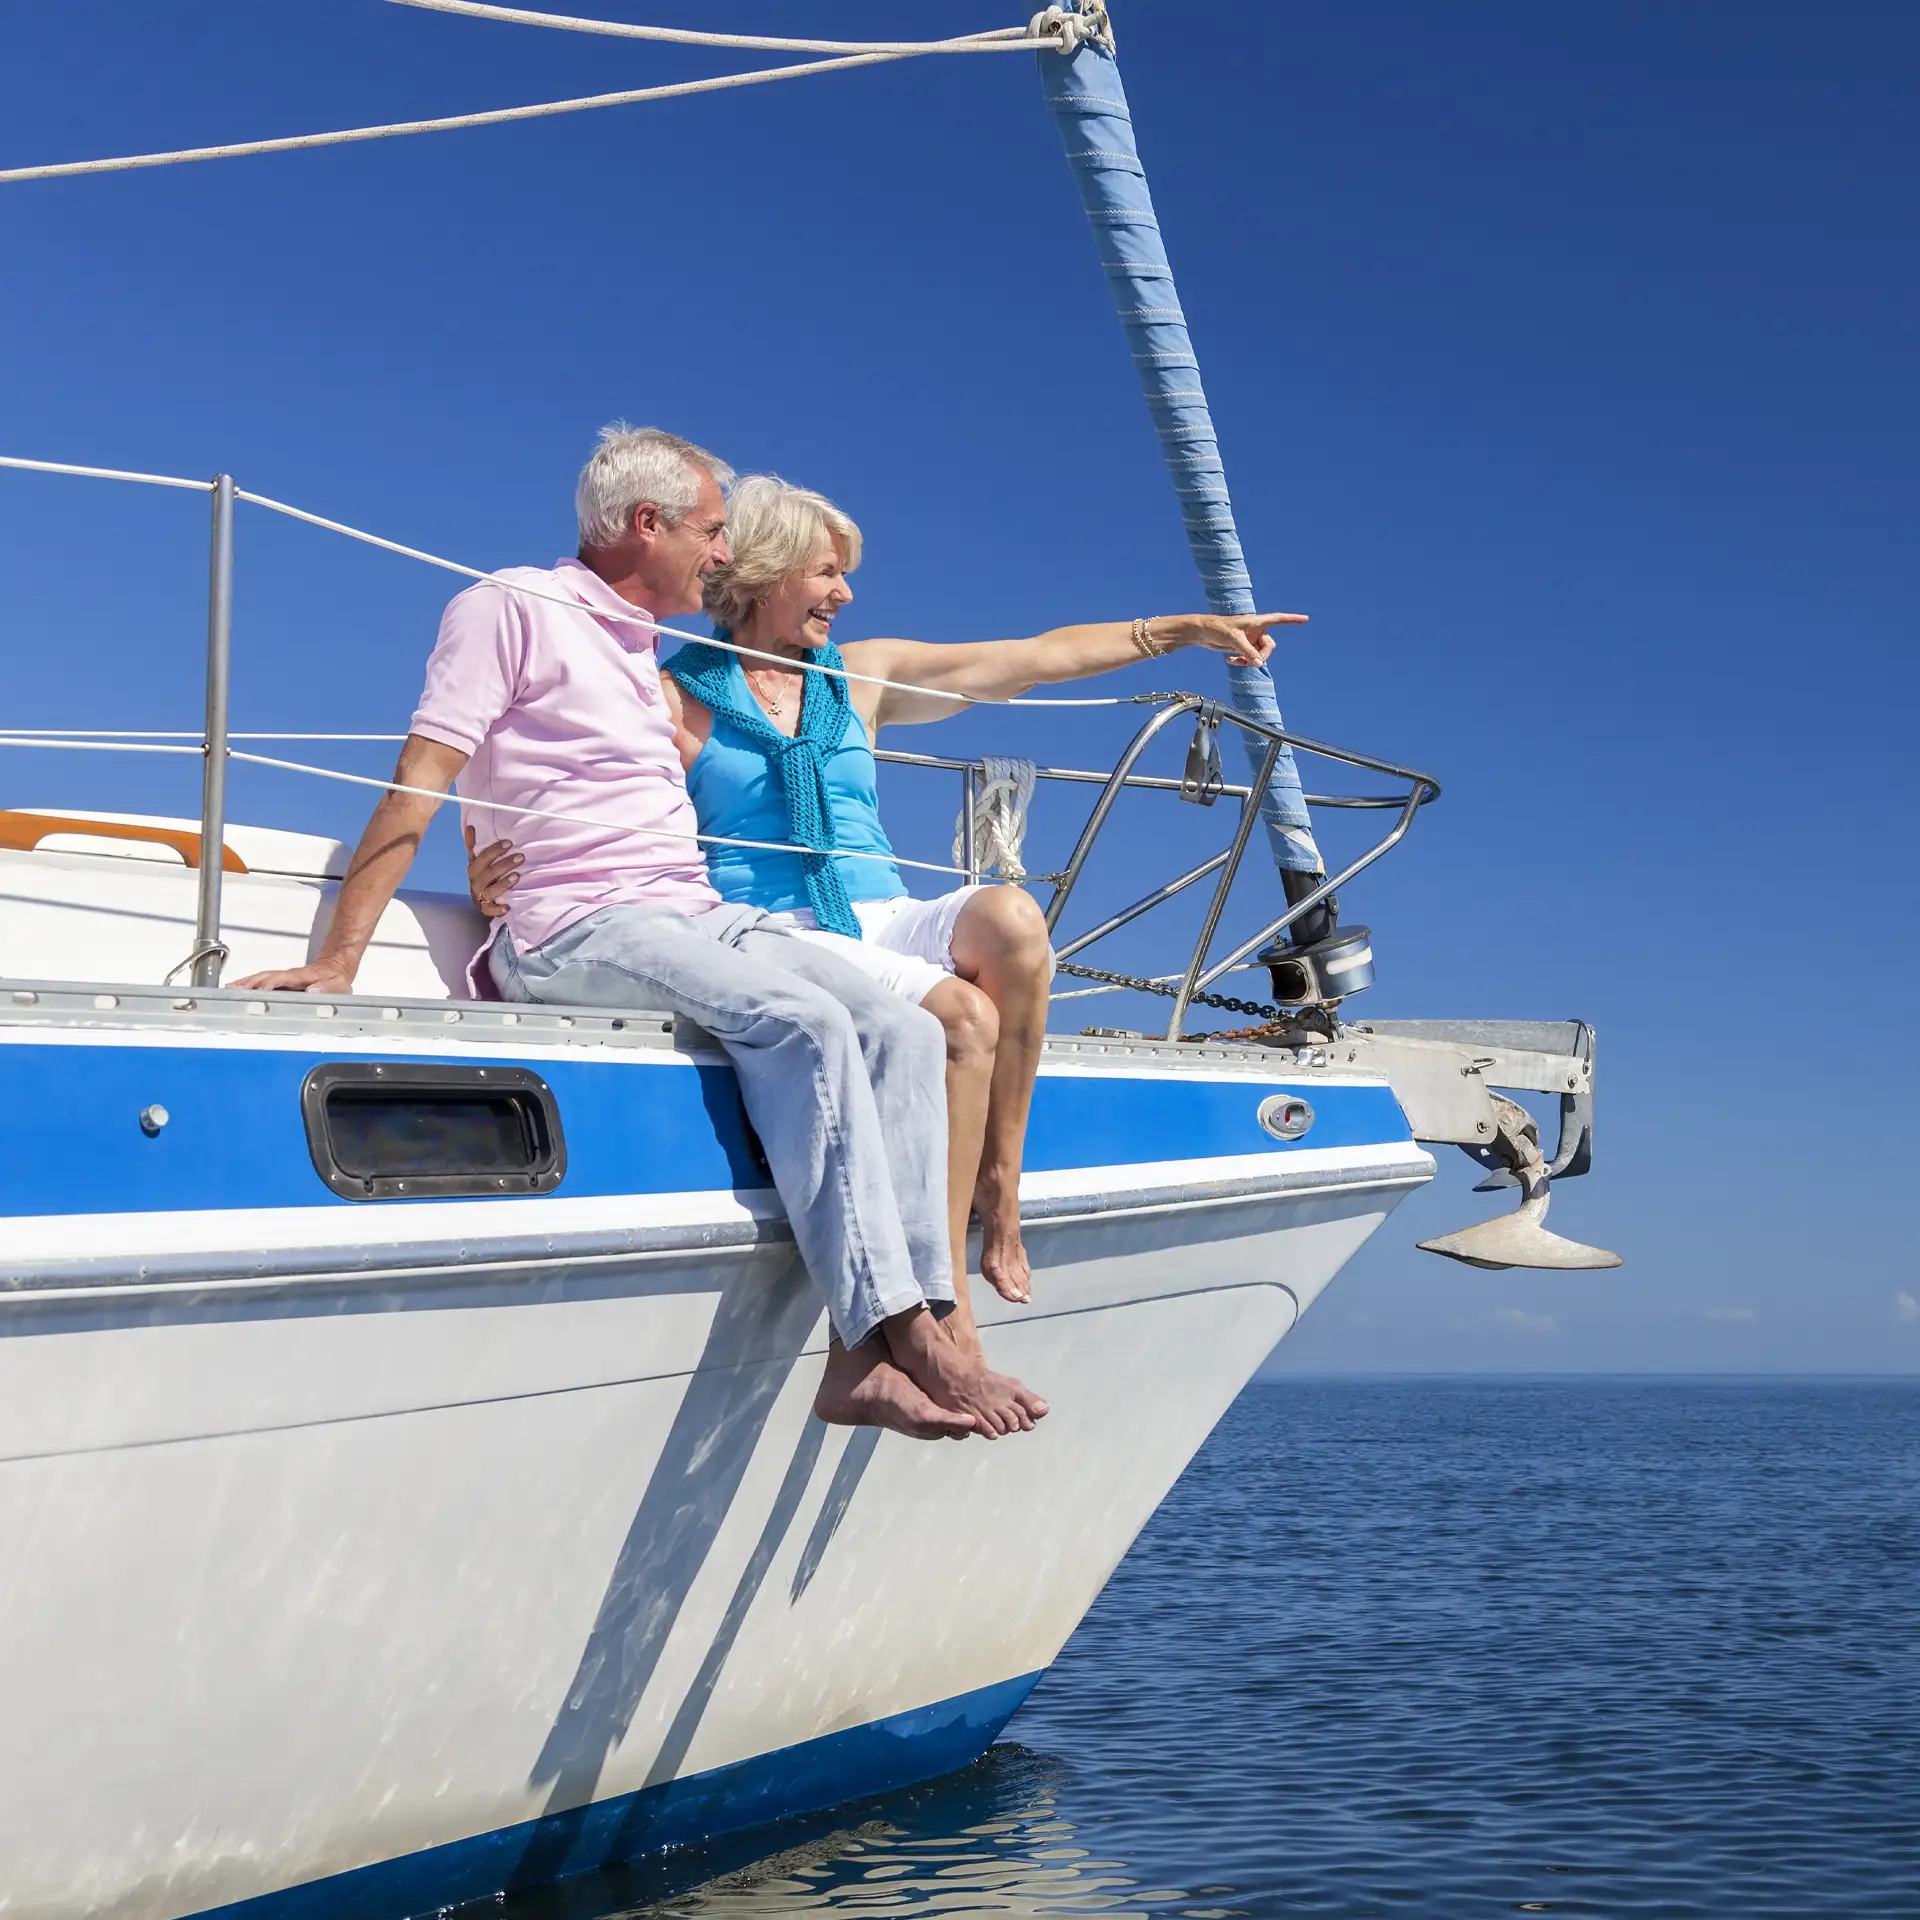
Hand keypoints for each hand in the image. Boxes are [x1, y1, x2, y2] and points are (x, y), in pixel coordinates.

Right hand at [232, 955, 357, 993]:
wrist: (336, 969)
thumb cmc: (336, 979)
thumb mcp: (339, 985)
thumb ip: (327, 988)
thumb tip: (313, 991)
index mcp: (301, 976)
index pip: (282, 978)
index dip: (270, 983)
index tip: (260, 990)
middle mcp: (289, 976)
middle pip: (265, 976)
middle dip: (249, 983)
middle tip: (233, 990)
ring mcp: (283, 978)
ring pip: (260, 978)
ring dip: (245, 983)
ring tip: (229, 990)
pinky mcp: (280, 982)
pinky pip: (261, 982)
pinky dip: (248, 985)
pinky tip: (237, 990)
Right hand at [465, 824, 521, 918]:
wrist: (482, 900)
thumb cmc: (483, 876)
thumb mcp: (478, 860)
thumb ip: (474, 845)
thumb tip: (470, 827)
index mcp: (473, 869)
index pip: (482, 858)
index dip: (494, 850)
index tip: (509, 843)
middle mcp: (475, 883)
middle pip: (488, 873)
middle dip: (504, 864)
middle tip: (520, 857)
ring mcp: (481, 897)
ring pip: (490, 891)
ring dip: (503, 883)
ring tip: (517, 876)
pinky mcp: (486, 910)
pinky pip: (490, 911)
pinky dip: (498, 910)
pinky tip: (507, 907)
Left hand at [1153, 611, 1304, 665]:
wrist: (1202, 632)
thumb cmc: (1217, 628)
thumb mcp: (1234, 640)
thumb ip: (1248, 652)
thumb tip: (1259, 665)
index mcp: (1257, 622)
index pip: (1278, 619)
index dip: (1292, 620)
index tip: (1306, 619)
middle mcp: (1256, 630)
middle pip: (1269, 647)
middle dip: (1261, 656)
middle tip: (1251, 663)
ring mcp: (1249, 640)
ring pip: (1258, 655)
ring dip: (1249, 661)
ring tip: (1236, 661)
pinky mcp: (1242, 647)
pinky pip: (1248, 658)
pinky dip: (1242, 662)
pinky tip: (1229, 660)